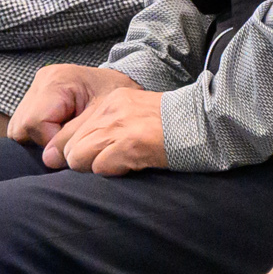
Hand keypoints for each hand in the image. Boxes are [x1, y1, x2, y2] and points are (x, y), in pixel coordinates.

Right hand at [6, 64, 137, 147]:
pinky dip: (41, 135)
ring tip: (66, 135)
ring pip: (19, 129)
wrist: (125, 83)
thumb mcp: (103, 118)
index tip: (75, 146)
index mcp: (56, 81)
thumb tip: (48, 160)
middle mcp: (40, 81)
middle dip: (42, 143)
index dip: (52, 143)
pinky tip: (61, 132)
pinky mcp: (36, 97)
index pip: (35, 123)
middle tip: (70, 142)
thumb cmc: (119, 98)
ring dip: (40, 140)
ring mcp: (35, 88)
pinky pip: (26, 125)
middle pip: (21, 127)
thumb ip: (75, 137)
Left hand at [46, 83, 169, 173]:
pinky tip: (130, 166)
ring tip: (118, 165)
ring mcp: (118, 125)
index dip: (70, 150)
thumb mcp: (134, 116)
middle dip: (80, 161)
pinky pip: (99, 167)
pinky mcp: (131, 143)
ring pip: (78, 157)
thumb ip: (106, 128)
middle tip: (105, 165)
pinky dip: (111, 172)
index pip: (68, 129)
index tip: (81, 160)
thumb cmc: (173, 126)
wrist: (204, 122)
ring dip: (93, 167)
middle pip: (68, 146)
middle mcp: (109, 109)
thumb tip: (73, 153)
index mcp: (109, 101)